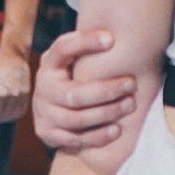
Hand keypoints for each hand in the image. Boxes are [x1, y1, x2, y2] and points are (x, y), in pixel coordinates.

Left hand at [0, 45, 31, 129]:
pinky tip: (10, 110)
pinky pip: (23, 108)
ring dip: (7, 118)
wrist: (14, 54)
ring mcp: (23, 93)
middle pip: (6, 115)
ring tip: (1, 115)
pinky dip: (16, 113)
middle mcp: (13, 93)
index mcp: (1, 91)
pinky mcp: (28, 91)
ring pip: (15, 114)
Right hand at [32, 29, 136, 150]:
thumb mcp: (76, 55)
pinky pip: (73, 139)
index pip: (63, 48)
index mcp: (50, 63)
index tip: (111, 39)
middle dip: (106, 91)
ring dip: (106, 113)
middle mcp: (42, 88)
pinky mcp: (47, 133)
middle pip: (74, 94)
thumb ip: (89, 46)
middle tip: (132, 84)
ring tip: (129, 105)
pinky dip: (97, 136)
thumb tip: (117, 34)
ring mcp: (43, 113)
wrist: (52, 101)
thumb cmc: (75, 72)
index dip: (85, 42)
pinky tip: (116, 130)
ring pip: (76, 119)